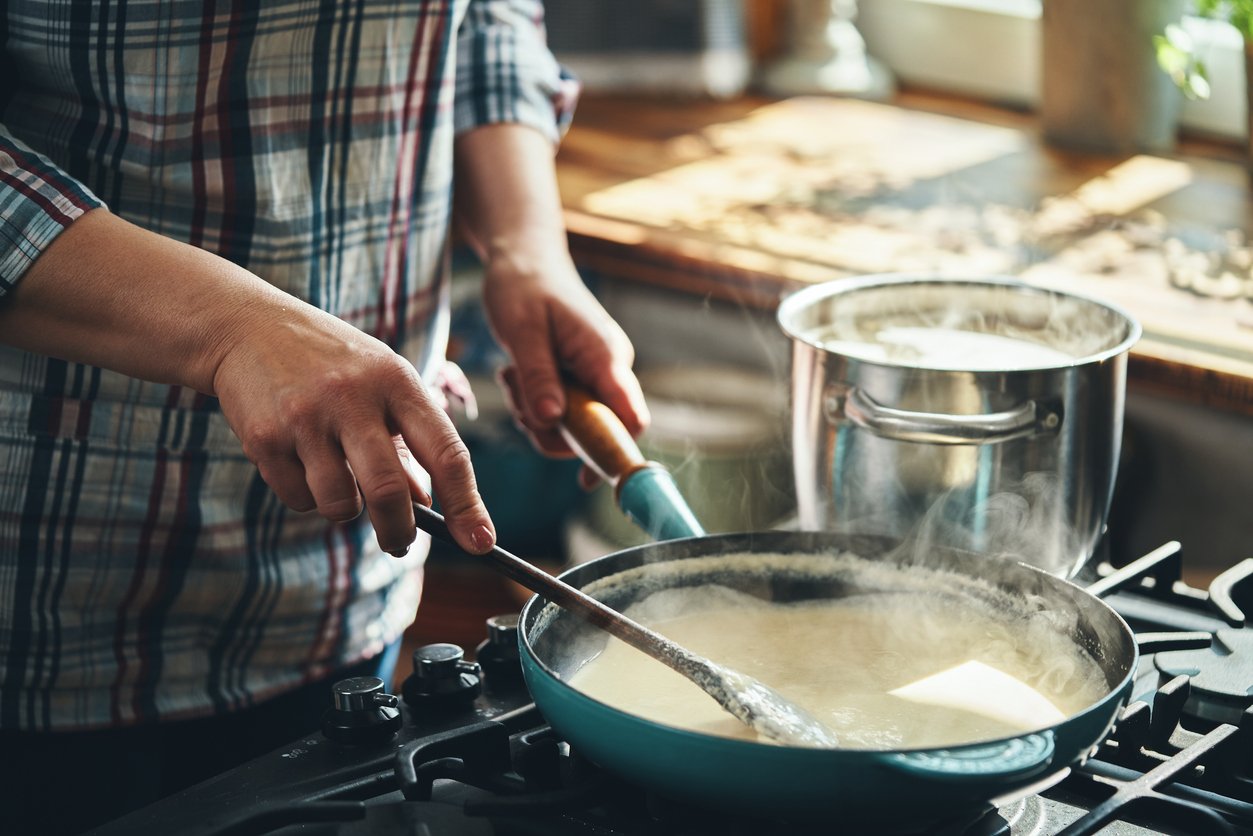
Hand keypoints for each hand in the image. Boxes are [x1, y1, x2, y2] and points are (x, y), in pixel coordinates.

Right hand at [1, 209, 495, 555]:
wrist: (248, 327)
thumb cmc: (332, 364)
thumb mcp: (382, 385)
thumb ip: (410, 442)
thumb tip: (431, 508)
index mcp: (397, 381)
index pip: (446, 453)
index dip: (468, 505)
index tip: (481, 543)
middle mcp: (353, 397)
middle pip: (389, 492)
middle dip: (400, 532)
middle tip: (401, 544)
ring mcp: (305, 417)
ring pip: (341, 504)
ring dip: (347, 510)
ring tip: (339, 480)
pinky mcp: (264, 437)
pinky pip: (299, 498)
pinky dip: (308, 498)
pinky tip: (303, 464)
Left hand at [482, 249, 647, 486]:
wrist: (523, 259)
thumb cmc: (524, 286)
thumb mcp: (522, 331)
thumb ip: (539, 377)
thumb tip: (552, 421)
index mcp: (605, 357)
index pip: (630, 418)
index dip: (615, 452)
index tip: (586, 480)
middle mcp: (609, 370)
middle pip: (596, 429)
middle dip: (552, 429)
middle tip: (518, 398)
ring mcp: (596, 375)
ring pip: (573, 424)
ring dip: (537, 416)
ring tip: (513, 379)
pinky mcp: (580, 378)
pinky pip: (562, 411)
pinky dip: (536, 405)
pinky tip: (517, 377)